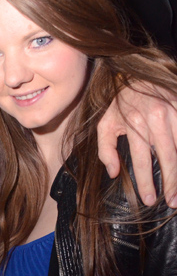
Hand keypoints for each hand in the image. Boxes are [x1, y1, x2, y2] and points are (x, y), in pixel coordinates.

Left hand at [98, 83, 176, 206]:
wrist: (137, 73)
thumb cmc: (120, 104)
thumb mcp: (105, 124)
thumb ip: (105, 150)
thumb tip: (114, 173)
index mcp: (135, 124)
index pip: (142, 160)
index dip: (146, 183)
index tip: (150, 200)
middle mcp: (156, 118)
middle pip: (168, 158)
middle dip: (171, 183)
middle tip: (173, 202)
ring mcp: (174, 111)